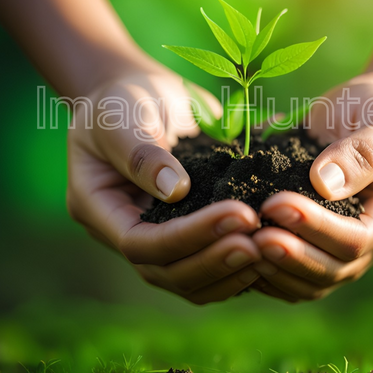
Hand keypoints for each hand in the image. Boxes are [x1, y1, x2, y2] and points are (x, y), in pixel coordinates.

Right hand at [67, 66, 260, 303]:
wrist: (142, 95)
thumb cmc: (122, 101)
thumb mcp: (120, 118)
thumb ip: (142, 153)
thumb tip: (176, 191)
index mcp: (101, 209)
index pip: (140, 243)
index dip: (187, 237)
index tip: (236, 215)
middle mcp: (131, 230)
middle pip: (167, 271)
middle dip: (214, 260)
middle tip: (259, 243)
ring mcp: (161, 231)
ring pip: (191, 277)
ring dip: (230, 270)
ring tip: (270, 249)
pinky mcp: (189, 225)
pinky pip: (210, 258)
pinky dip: (237, 262)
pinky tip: (271, 248)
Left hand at [251, 72, 372, 301]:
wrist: (359, 113)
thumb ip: (361, 154)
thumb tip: (324, 183)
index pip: (355, 239)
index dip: (316, 227)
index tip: (277, 202)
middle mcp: (366, 245)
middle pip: (330, 270)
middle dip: (290, 255)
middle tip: (253, 235)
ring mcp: (337, 250)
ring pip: (308, 282)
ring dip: (275, 269)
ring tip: (241, 245)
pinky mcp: (312, 246)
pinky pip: (291, 275)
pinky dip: (267, 271)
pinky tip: (239, 253)